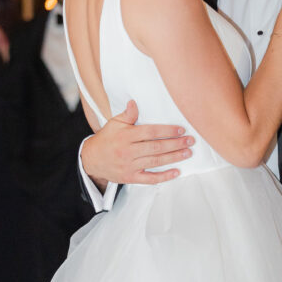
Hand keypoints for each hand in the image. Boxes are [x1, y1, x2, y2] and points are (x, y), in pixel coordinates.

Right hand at [80, 100, 194, 187]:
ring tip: (187, 153)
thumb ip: (127, 115)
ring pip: (156, 162)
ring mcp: (130, 166)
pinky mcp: (131, 177)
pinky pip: (150, 178)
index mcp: (126, 136)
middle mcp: (128, 151)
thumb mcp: (114, 123)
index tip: (181, 129)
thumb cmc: (106, 139)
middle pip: (156, 147)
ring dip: (174, 157)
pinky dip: (164, 176)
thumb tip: (134, 103)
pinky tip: (176, 172)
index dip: (167, 130)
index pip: (150, 132)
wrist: (91, 159)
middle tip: (190, 141)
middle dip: (175, 144)